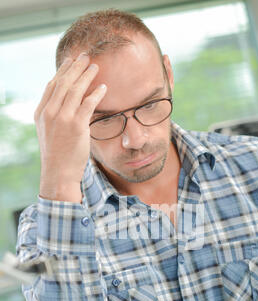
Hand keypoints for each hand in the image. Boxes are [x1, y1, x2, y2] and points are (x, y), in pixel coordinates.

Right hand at [34, 52, 106, 201]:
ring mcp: (63, 118)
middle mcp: (50, 112)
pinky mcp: (77, 126)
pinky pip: (88, 103)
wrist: (59, 173)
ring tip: (96, 68)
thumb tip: (68, 105)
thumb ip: (55, 117)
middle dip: (76, 67)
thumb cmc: (57, 156)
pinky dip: (96, 94)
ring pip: (76, 90)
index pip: (52, 86)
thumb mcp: (50, 133)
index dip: (62, 71)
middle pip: (64, 83)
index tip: (71, 62)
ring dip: (87, 76)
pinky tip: (103, 88)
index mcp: (41, 113)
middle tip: (86, 57)